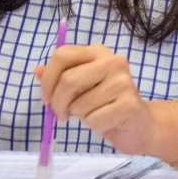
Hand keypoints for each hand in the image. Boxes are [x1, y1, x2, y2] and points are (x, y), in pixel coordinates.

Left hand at [36, 44, 155, 154]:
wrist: (141, 126)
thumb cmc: (106, 105)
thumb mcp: (80, 89)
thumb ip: (60, 78)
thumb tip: (37, 71)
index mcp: (97, 52)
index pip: (62, 55)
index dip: (48, 78)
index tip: (45, 98)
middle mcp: (112, 61)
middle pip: (68, 80)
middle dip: (58, 103)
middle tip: (61, 115)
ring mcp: (123, 81)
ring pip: (80, 103)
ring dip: (79, 115)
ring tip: (93, 114)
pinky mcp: (129, 104)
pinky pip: (94, 119)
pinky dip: (94, 125)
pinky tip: (106, 122)